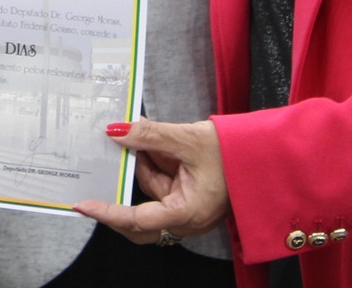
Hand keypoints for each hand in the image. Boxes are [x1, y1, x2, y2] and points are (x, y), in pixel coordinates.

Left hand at [72, 120, 229, 244]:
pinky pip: (163, 181)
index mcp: (187, 212)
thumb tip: (117, 132)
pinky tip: (154, 141)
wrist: (266, 151)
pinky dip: (156, 161)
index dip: (108, 212)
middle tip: (106, 165)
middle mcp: (186, 217)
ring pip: (151, 190)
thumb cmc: (237, 152)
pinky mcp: (190, 194)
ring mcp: (188, 206)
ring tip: (144, 133)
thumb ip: (151, 137)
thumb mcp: (188, 140)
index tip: (85, 205)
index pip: (137, 220)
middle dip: (125, 187)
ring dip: (144, 162)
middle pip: (140, 216)